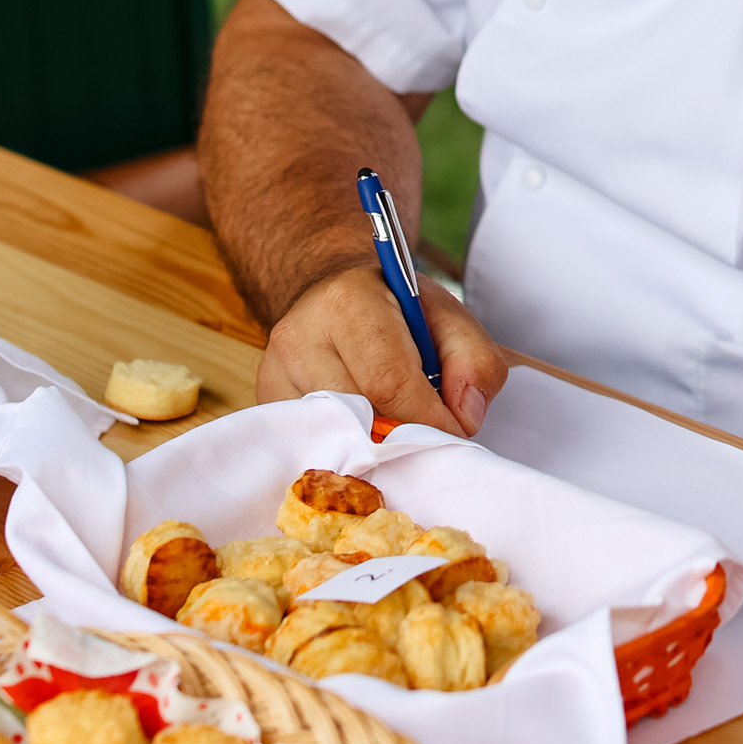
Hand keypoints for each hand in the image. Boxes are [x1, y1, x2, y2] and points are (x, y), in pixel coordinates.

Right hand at [256, 263, 507, 435]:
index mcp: (347, 302)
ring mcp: (274, 374)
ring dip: (375, 445)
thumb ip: (475, 361)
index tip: (452, 431)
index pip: (388, 380)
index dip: (428, 418)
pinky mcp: (268, 405)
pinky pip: (315, 445)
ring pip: (336, 438)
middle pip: (360, 416)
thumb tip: (463, 420)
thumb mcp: (448, 318)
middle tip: (425, 433)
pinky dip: (348, 449)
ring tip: (394, 427)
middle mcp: (298, 337)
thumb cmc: (394, 310)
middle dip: (403, 435)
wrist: (333, 294)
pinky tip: (365, 432)